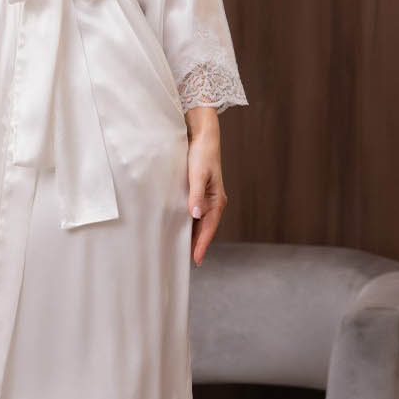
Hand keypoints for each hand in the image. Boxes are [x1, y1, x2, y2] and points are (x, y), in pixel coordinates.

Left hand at [185, 116, 227, 266]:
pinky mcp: (199, 193)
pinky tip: (180, 229)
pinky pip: (195, 214)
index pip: (209, 228)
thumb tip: (195, 215)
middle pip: (205, 229)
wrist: (203, 136)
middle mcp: (214, 202)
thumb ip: (196, 195)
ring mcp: (207, 199)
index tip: (196, 260)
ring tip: (183, 251)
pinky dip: (189, 224)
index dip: (202, 245)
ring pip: (200, 223)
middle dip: (198, 245)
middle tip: (188, 262)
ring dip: (193, 236)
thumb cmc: (202, 154)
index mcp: (217, 200)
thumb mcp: (198, 174)